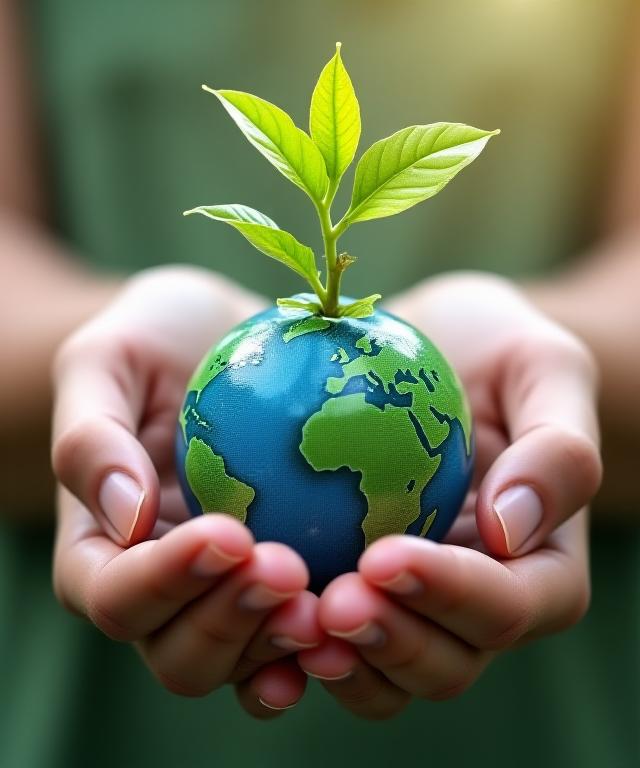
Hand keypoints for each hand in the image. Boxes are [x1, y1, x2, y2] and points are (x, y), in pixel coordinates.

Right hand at [52, 266, 321, 715]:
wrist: (226, 342)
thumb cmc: (157, 341)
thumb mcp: (109, 358)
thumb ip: (92, 435)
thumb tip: (122, 514)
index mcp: (103, 550)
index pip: (113, 595)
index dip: (164, 582)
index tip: (227, 533)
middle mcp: (162, 591)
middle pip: (178, 654)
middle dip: (229, 623)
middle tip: (289, 568)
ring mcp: (225, 598)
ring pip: (242, 664)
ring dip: (282, 645)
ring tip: (336, 601)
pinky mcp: (285, 588)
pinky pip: (302, 638)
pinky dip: (331, 645)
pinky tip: (368, 618)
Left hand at [298, 272, 601, 718]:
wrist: (433, 351)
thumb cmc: (496, 351)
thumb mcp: (543, 366)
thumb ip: (556, 447)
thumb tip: (511, 530)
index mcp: (538, 570)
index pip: (506, 608)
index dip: (450, 596)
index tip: (384, 555)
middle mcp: (473, 606)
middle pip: (445, 664)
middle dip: (390, 643)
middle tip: (330, 601)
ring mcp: (411, 609)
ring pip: (381, 676)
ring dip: (337, 661)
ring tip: (288, 612)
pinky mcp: (352, 595)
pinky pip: (322, 643)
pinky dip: (285, 646)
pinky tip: (244, 604)